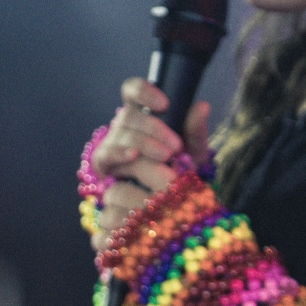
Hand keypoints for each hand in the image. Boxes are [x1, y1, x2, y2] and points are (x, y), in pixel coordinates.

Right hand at [86, 77, 210, 249]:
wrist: (167, 214)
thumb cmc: (180, 178)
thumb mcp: (193, 156)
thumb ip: (196, 133)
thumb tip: (201, 106)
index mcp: (143, 119)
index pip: (132, 92)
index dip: (142, 91)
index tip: (164, 103)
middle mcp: (122, 130)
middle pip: (126, 116)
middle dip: (152, 127)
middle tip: (175, 146)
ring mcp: (110, 149)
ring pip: (117, 134)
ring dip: (141, 142)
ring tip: (165, 155)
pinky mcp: (103, 171)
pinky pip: (104, 158)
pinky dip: (119, 154)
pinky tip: (133, 157)